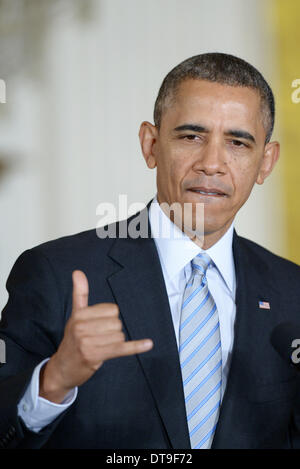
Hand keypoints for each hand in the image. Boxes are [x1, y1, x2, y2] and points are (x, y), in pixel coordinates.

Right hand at [39, 270, 152, 402]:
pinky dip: (135, 346)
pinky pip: (120, 348)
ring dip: (114, 343)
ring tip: (100, 347)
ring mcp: (87, 342)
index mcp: (79, 315)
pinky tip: (148, 344)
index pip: (112, 309)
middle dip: (112, 332)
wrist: (62, 368)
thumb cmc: (72, 339)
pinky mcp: (95, 356)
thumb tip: (78, 272)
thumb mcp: (75, 315)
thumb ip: (80, 293)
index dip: (109, 318)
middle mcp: (81, 327)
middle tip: (99, 339)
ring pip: (119, 336)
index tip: (98, 326)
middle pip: (117, 323)